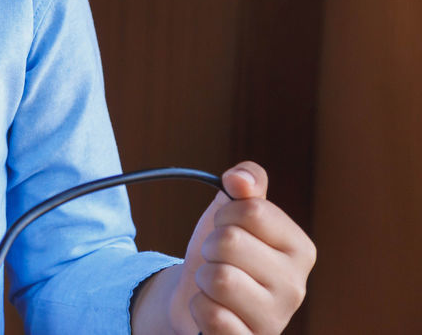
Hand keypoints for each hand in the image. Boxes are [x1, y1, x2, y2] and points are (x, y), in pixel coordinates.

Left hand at [165, 161, 316, 334]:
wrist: (199, 296)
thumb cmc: (221, 252)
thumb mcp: (231, 211)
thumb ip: (246, 183)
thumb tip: (240, 178)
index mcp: (300, 249)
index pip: (251, 210)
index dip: (223, 215)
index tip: (225, 228)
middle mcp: (296, 287)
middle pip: (230, 242)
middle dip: (210, 247)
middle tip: (217, 260)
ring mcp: (275, 320)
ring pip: (219, 279)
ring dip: (203, 278)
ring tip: (214, 285)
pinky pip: (212, 317)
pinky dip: (200, 308)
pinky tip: (212, 310)